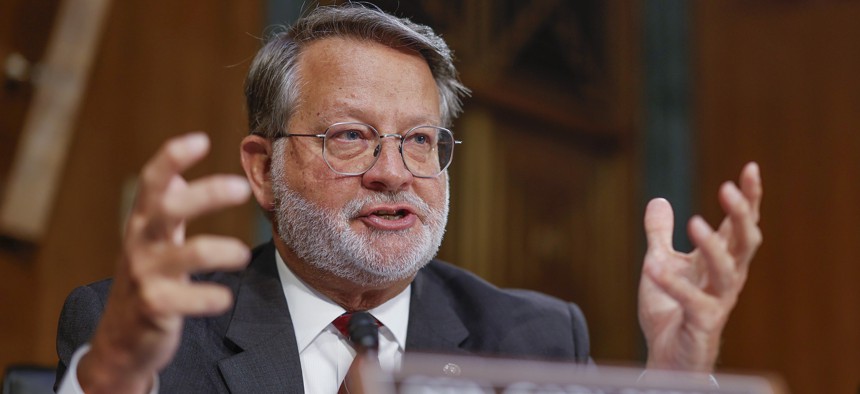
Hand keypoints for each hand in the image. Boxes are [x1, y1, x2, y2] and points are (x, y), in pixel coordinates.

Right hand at [78, 133, 250, 392]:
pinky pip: (187, 298)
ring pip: (187, 254)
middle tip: (241, 187)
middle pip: (170, 209)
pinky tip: (223, 298)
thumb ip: (164, 207)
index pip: (153, 182)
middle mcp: (141, 244)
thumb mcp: (151, 241)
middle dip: (206, 194)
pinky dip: (209, 297)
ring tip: (242, 255)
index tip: (201, 140)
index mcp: (143, 223)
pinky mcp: (154, 307)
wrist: (120, 342)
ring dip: (220, 250)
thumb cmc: (146, 281)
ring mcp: (145, 275)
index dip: (173, 159)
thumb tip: (178, 169)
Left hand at [638, 162, 761, 371]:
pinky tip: (652, 268)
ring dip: (712, 245)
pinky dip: (673, 284)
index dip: (748, 198)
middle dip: (740, 214)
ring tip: (693, 222)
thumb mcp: (659, 263)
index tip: (750, 167)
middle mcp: (727, 278)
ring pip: (727, 270)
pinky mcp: (704, 323)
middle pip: (745, 242)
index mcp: (721, 261)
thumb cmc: (670, 310)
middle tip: (727, 188)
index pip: (741, 224)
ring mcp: (718, 301)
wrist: (667, 355)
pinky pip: (693, 301)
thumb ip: (660, 234)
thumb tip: (657, 200)